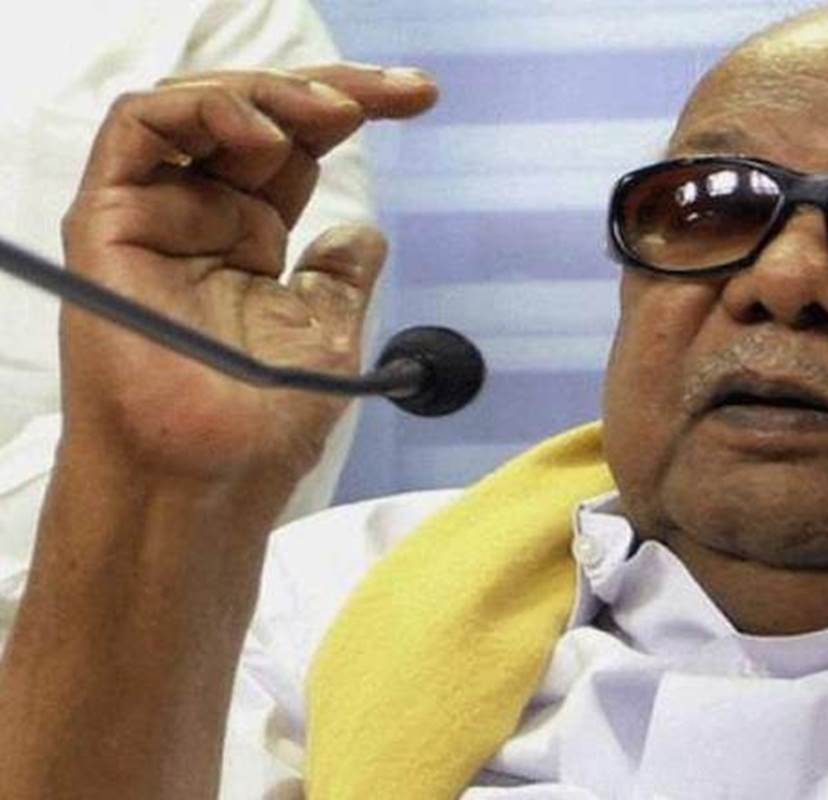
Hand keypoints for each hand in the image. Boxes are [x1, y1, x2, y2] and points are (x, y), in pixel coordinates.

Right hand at [59, 65, 436, 486]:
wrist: (209, 481)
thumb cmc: (260, 427)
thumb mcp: (325, 335)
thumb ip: (337, 278)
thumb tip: (360, 233)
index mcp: (246, 240)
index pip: (295, 147)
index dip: (352, 108)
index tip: (421, 98)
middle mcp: (199, 219)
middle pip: (256, 116)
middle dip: (329, 90)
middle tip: (398, 93)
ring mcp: (154, 217)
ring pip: (198, 108)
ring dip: (272, 94)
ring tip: (333, 114)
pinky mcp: (108, 223)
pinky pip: (138, 130)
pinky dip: (203, 108)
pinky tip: (265, 130)